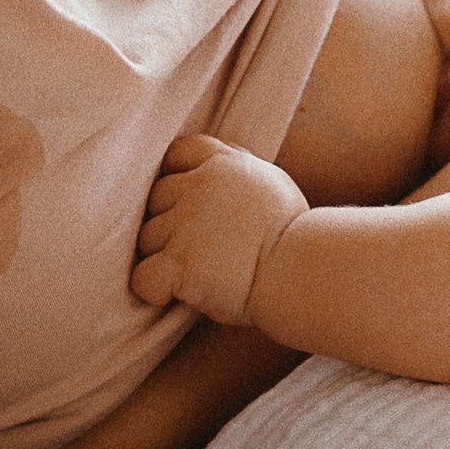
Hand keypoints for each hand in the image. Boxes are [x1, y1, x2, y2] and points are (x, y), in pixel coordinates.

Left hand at [131, 135, 306, 322]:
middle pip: (156, 198)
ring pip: (146, 238)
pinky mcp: (180, 261)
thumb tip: (223, 162)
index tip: (188, 203)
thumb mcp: (273, 185)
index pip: (177, 154)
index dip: (175, 178)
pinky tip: (175, 295)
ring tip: (196, 274)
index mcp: (225, 164)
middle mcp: (201, 186)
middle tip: (198, 250)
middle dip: (169, 224)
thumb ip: (239, 170)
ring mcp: (187, 223)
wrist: (307, 271)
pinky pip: (142, 276)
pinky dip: (154, 289)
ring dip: (162, 258)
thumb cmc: (296, 237)